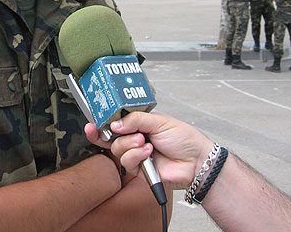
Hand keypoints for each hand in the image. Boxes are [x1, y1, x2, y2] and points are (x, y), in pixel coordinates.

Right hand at [87, 112, 213, 189]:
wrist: (196, 161)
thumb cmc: (184, 139)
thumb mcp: (159, 121)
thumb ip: (135, 120)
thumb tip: (115, 124)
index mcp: (139, 125)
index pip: (116, 123)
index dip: (104, 123)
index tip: (94, 122)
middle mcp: (135, 140)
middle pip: (111, 137)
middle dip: (114, 133)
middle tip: (123, 131)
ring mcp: (136, 155)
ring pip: (117, 149)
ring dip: (130, 144)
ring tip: (144, 142)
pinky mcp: (138, 170)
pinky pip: (126, 162)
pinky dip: (136, 155)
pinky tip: (148, 152)